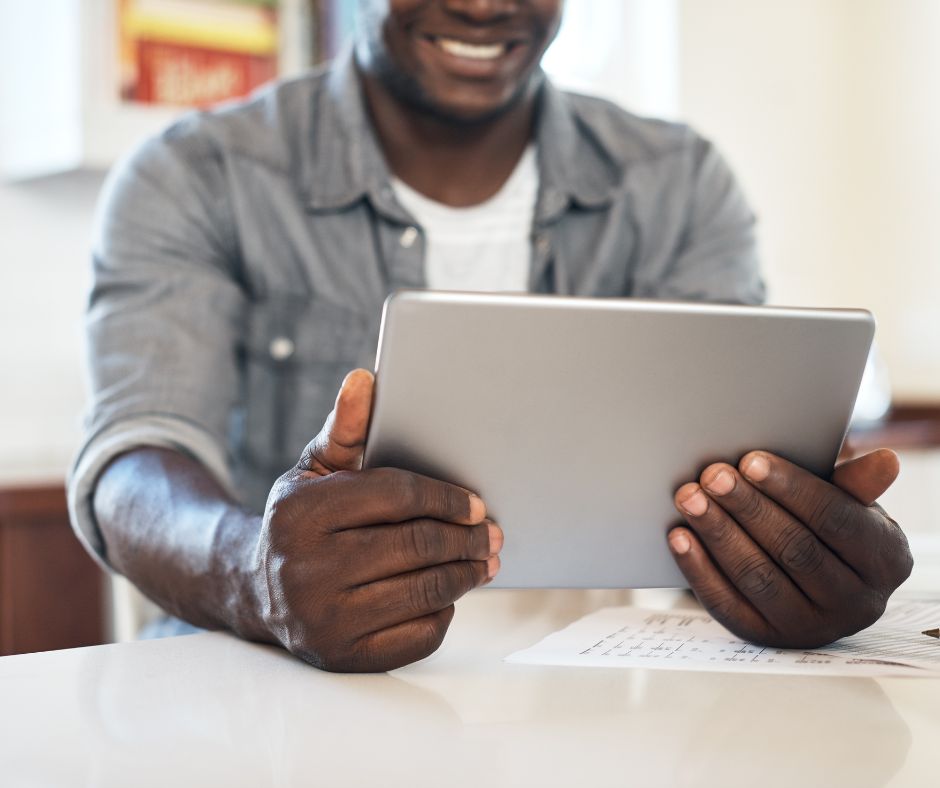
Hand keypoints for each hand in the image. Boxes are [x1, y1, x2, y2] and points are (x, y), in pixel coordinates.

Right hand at [253, 369, 501, 671]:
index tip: (475, 503)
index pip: (396, 496)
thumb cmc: (300, 520)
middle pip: (416, 547)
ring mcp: (323, 619)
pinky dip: (442, 613)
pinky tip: (447, 595)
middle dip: (465, 538)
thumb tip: (366, 379)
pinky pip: (417, 636)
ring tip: (483, 561)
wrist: (258, 587)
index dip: (447, 498)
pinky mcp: (343, 656)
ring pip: (423, 592)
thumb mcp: (314, 469)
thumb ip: (344, 428)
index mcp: (300, 513)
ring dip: (465, 574)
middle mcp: (306, 569)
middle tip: (490, 534)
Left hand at [667, 449, 912, 648]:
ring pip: (759, 577)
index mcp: (885, 560)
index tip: (750, 460)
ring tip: (690, 498)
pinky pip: (728, 605)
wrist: (815, 579)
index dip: (791, 488)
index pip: (834, 519)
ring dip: (719, 534)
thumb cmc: (827, 527)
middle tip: (712, 475)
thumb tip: (885, 461)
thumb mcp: (848, 503)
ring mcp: (810, 627)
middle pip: (794, 549)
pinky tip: (679, 536)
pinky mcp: (768, 638)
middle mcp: (855, 603)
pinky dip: (699, 569)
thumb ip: (855, 483)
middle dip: (748, 507)